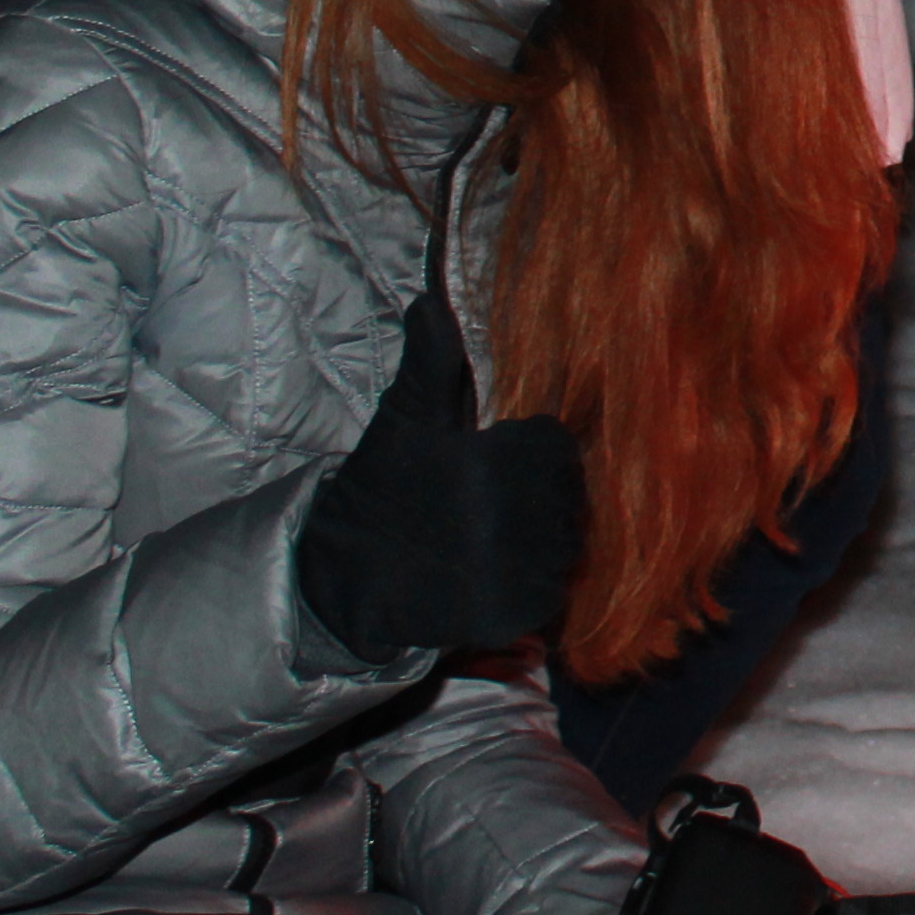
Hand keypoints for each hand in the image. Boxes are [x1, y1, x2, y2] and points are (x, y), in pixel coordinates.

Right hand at [298, 288, 588, 660]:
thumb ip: (430, 360)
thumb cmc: (381, 491)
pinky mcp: (518, 615)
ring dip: (540, 536)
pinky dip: (531, 582)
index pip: (556, 444)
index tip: (490, 461)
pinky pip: (553, 589)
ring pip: (567, 539)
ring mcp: (520, 571)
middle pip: (567, 491)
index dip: (526, 449)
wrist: (346, 583)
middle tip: (488, 503)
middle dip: (537, 491)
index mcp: (496, 463)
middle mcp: (516, 519)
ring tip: (486, 537)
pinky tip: (489, 573)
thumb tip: (430, 299)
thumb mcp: (405, 421)